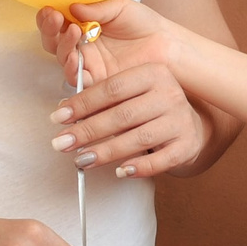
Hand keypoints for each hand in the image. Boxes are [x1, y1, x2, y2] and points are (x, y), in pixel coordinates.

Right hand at [37, 0, 174, 87]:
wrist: (165, 46)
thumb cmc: (144, 25)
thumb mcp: (119, 7)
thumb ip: (96, 8)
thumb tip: (72, 6)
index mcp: (82, 26)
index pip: (57, 22)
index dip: (48, 17)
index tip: (50, 9)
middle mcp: (80, 46)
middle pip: (53, 41)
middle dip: (49, 29)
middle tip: (55, 18)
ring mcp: (86, 63)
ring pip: (61, 58)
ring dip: (61, 45)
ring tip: (72, 31)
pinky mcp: (96, 81)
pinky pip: (76, 78)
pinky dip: (71, 68)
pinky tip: (74, 57)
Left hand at [50, 60, 213, 178]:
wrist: (188, 125)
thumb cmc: (149, 107)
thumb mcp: (130, 93)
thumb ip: (101, 97)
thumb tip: (64, 110)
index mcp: (152, 73)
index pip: (112, 88)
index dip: (83, 104)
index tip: (58, 118)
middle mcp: (169, 94)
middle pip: (122, 115)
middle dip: (88, 131)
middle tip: (61, 143)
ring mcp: (181, 120)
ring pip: (138, 139)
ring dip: (106, 152)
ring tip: (81, 161)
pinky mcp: (187, 145)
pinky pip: (161, 160)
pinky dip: (139, 168)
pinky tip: (119, 172)